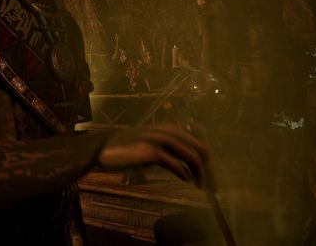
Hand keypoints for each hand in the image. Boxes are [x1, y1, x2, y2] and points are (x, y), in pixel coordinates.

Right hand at [97, 122, 216, 190]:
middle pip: (201, 149)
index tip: (211, 176)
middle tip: (212, 187)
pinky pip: (175, 163)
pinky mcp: (151, 151)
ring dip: (200, 173)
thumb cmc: (129, 148)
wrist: (104, 148)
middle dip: (209, 169)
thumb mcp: (154, 144)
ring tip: (200, 187)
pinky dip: (183, 173)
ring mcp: (160, 140)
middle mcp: (169, 131)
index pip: (200, 142)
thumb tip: (189, 168)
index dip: (208, 161)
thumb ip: (171, 150)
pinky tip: (185, 180)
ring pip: (192, 156)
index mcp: (172, 128)